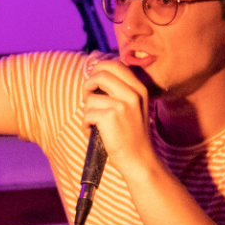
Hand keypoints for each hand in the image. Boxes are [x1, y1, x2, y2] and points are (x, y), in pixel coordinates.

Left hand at [81, 54, 155, 169]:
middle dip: (88, 86)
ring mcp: (122, 104)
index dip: (99, 70)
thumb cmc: (131, 135)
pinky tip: (93, 133)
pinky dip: (85, 125)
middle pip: (100, 74)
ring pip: (90, 98)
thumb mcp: (134, 107)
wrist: (139, 159)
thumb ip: (120, 91)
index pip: (115, 65)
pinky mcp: (110, 116)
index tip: (94, 84)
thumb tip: (95, 76)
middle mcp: (133, 93)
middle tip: (88, 99)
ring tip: (95, 124)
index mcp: (139, 88)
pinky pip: (87, 114)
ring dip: (87, 112)